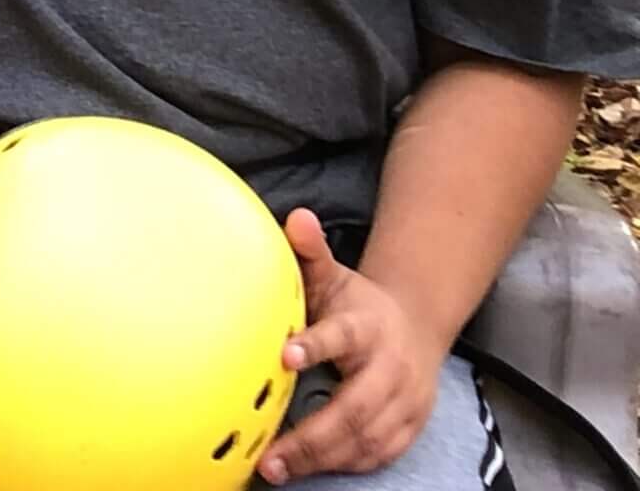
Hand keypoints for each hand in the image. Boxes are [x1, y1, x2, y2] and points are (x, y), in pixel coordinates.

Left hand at [258, 210, 446, 481]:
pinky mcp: (409, 428)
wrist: (415, 326)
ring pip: (366, 440)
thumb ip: (311, 252)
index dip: (315, 345)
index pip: (342, 336)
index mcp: (367, 327)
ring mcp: (404, 403)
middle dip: (311, 434)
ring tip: (277, 469)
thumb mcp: (335, 275)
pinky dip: (345, 466)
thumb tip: (296, 218)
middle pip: (355, 407)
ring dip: (321, 459)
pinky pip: (378, 455)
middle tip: (269, 452)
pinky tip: (308, 470)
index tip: (284, 355)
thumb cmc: (359, 304)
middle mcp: (390, 369)